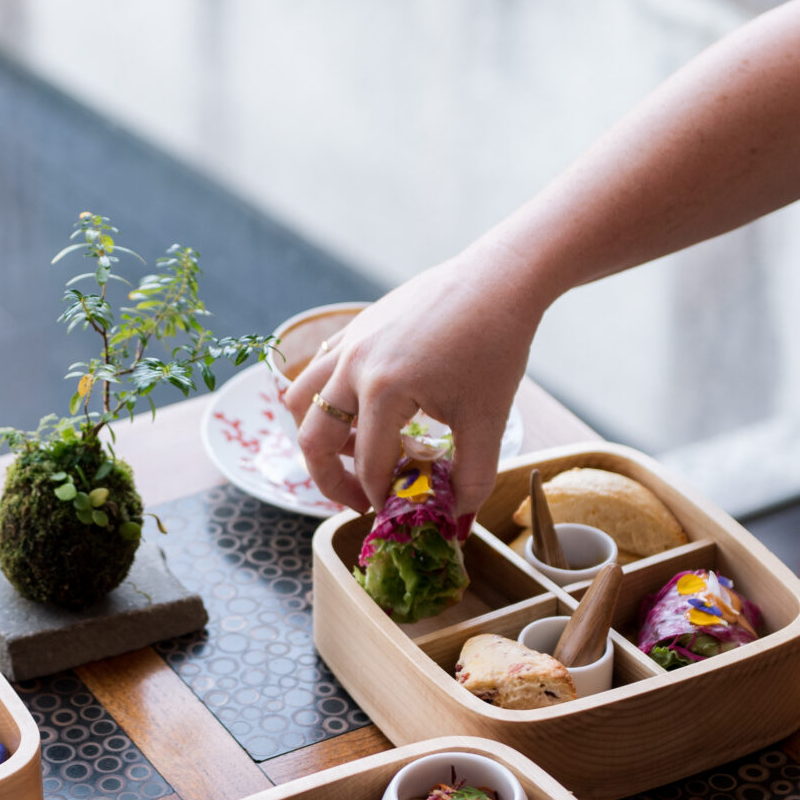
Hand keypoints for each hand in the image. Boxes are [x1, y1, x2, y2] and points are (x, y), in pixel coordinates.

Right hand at [282, 244, 544, 516]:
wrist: (499, 279)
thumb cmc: (496, 346)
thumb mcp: (488, 420)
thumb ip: (470, 478)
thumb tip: (455, 520)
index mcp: (383, 391)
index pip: (368, 465)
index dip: (379, 498)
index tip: (393, 513)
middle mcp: (353, 366)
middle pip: (312, 438)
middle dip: (331, 480)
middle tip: (358, 501)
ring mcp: (349, 342)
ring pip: (301, 401)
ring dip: (320, 435)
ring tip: (356, 452)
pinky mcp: (356, 326)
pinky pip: (318, 369)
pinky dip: (327, 397)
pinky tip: (364, 409)